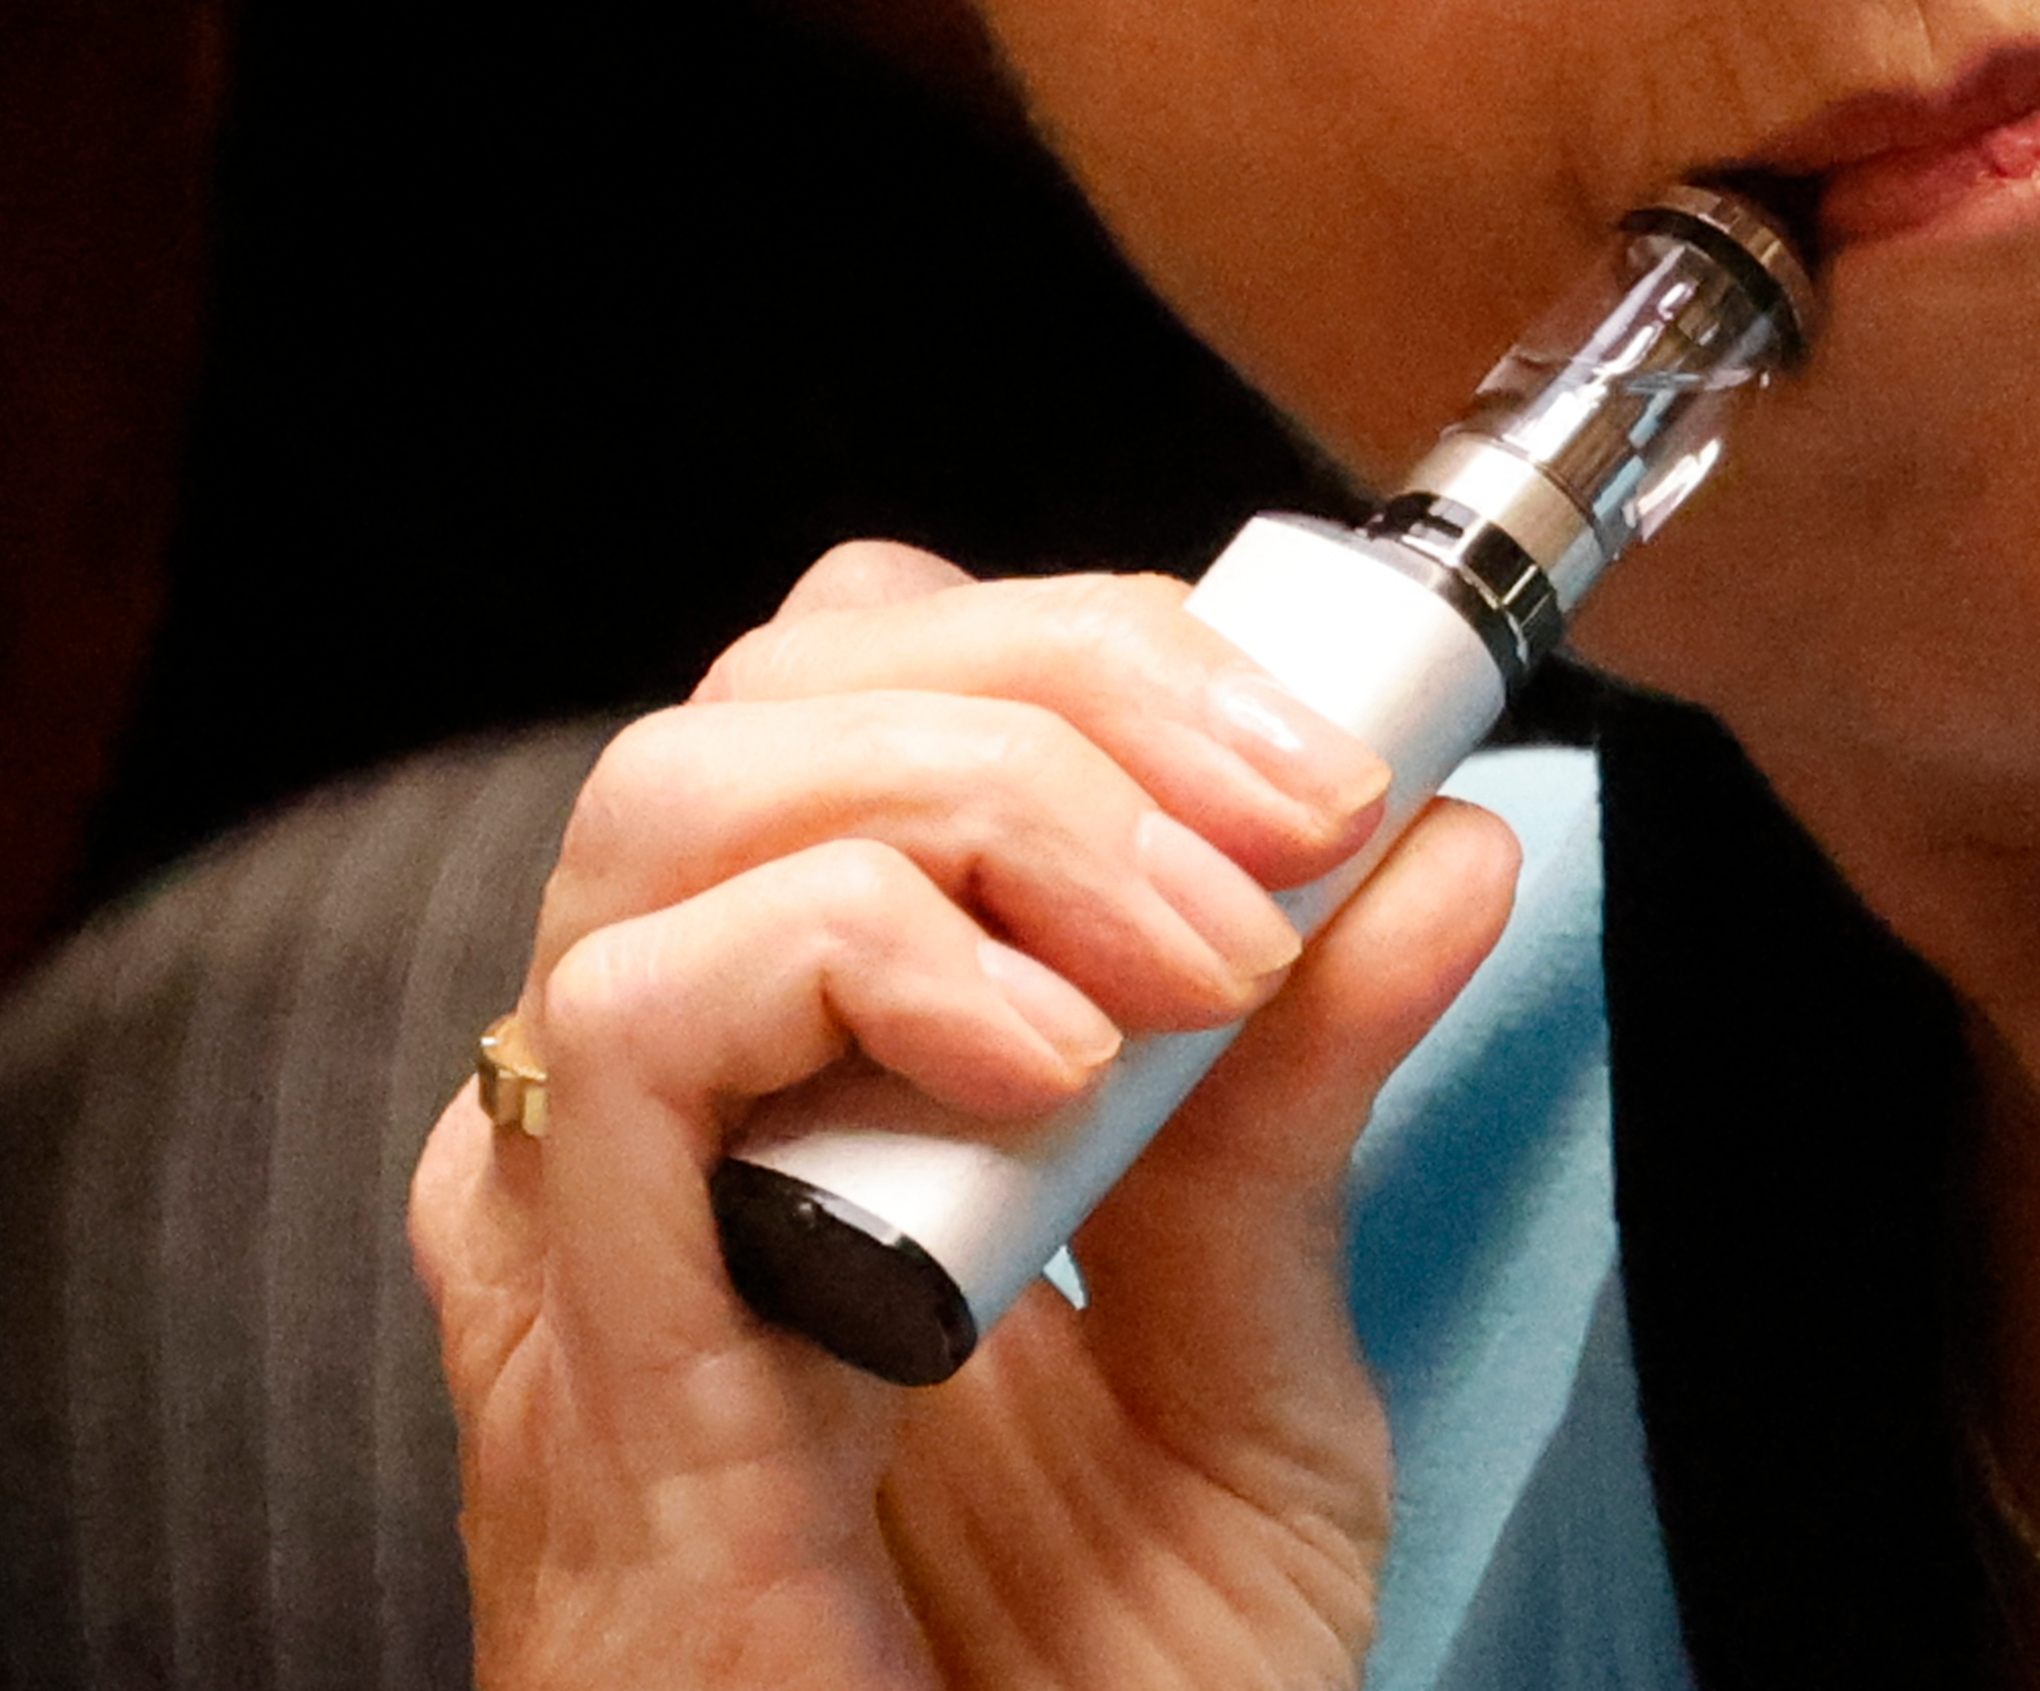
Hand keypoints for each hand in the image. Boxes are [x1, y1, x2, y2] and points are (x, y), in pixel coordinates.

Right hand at [421, 539, 1527, 1690]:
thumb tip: (1445, 842)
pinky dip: (849, 961)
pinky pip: (628, 1041)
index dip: (1064, 650)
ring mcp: (600, 1248)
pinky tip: (1043, 1058)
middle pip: (753, 702)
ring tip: (1185, 956)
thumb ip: (1302, 1111)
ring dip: (974, 799)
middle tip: (1288, 809)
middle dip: (1057, 680)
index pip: (841, 708)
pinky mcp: (594, 1370)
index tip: (1317, 744)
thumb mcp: (1258, 1389)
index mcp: (800, 1112)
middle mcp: (665, 1144)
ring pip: (665, 807)